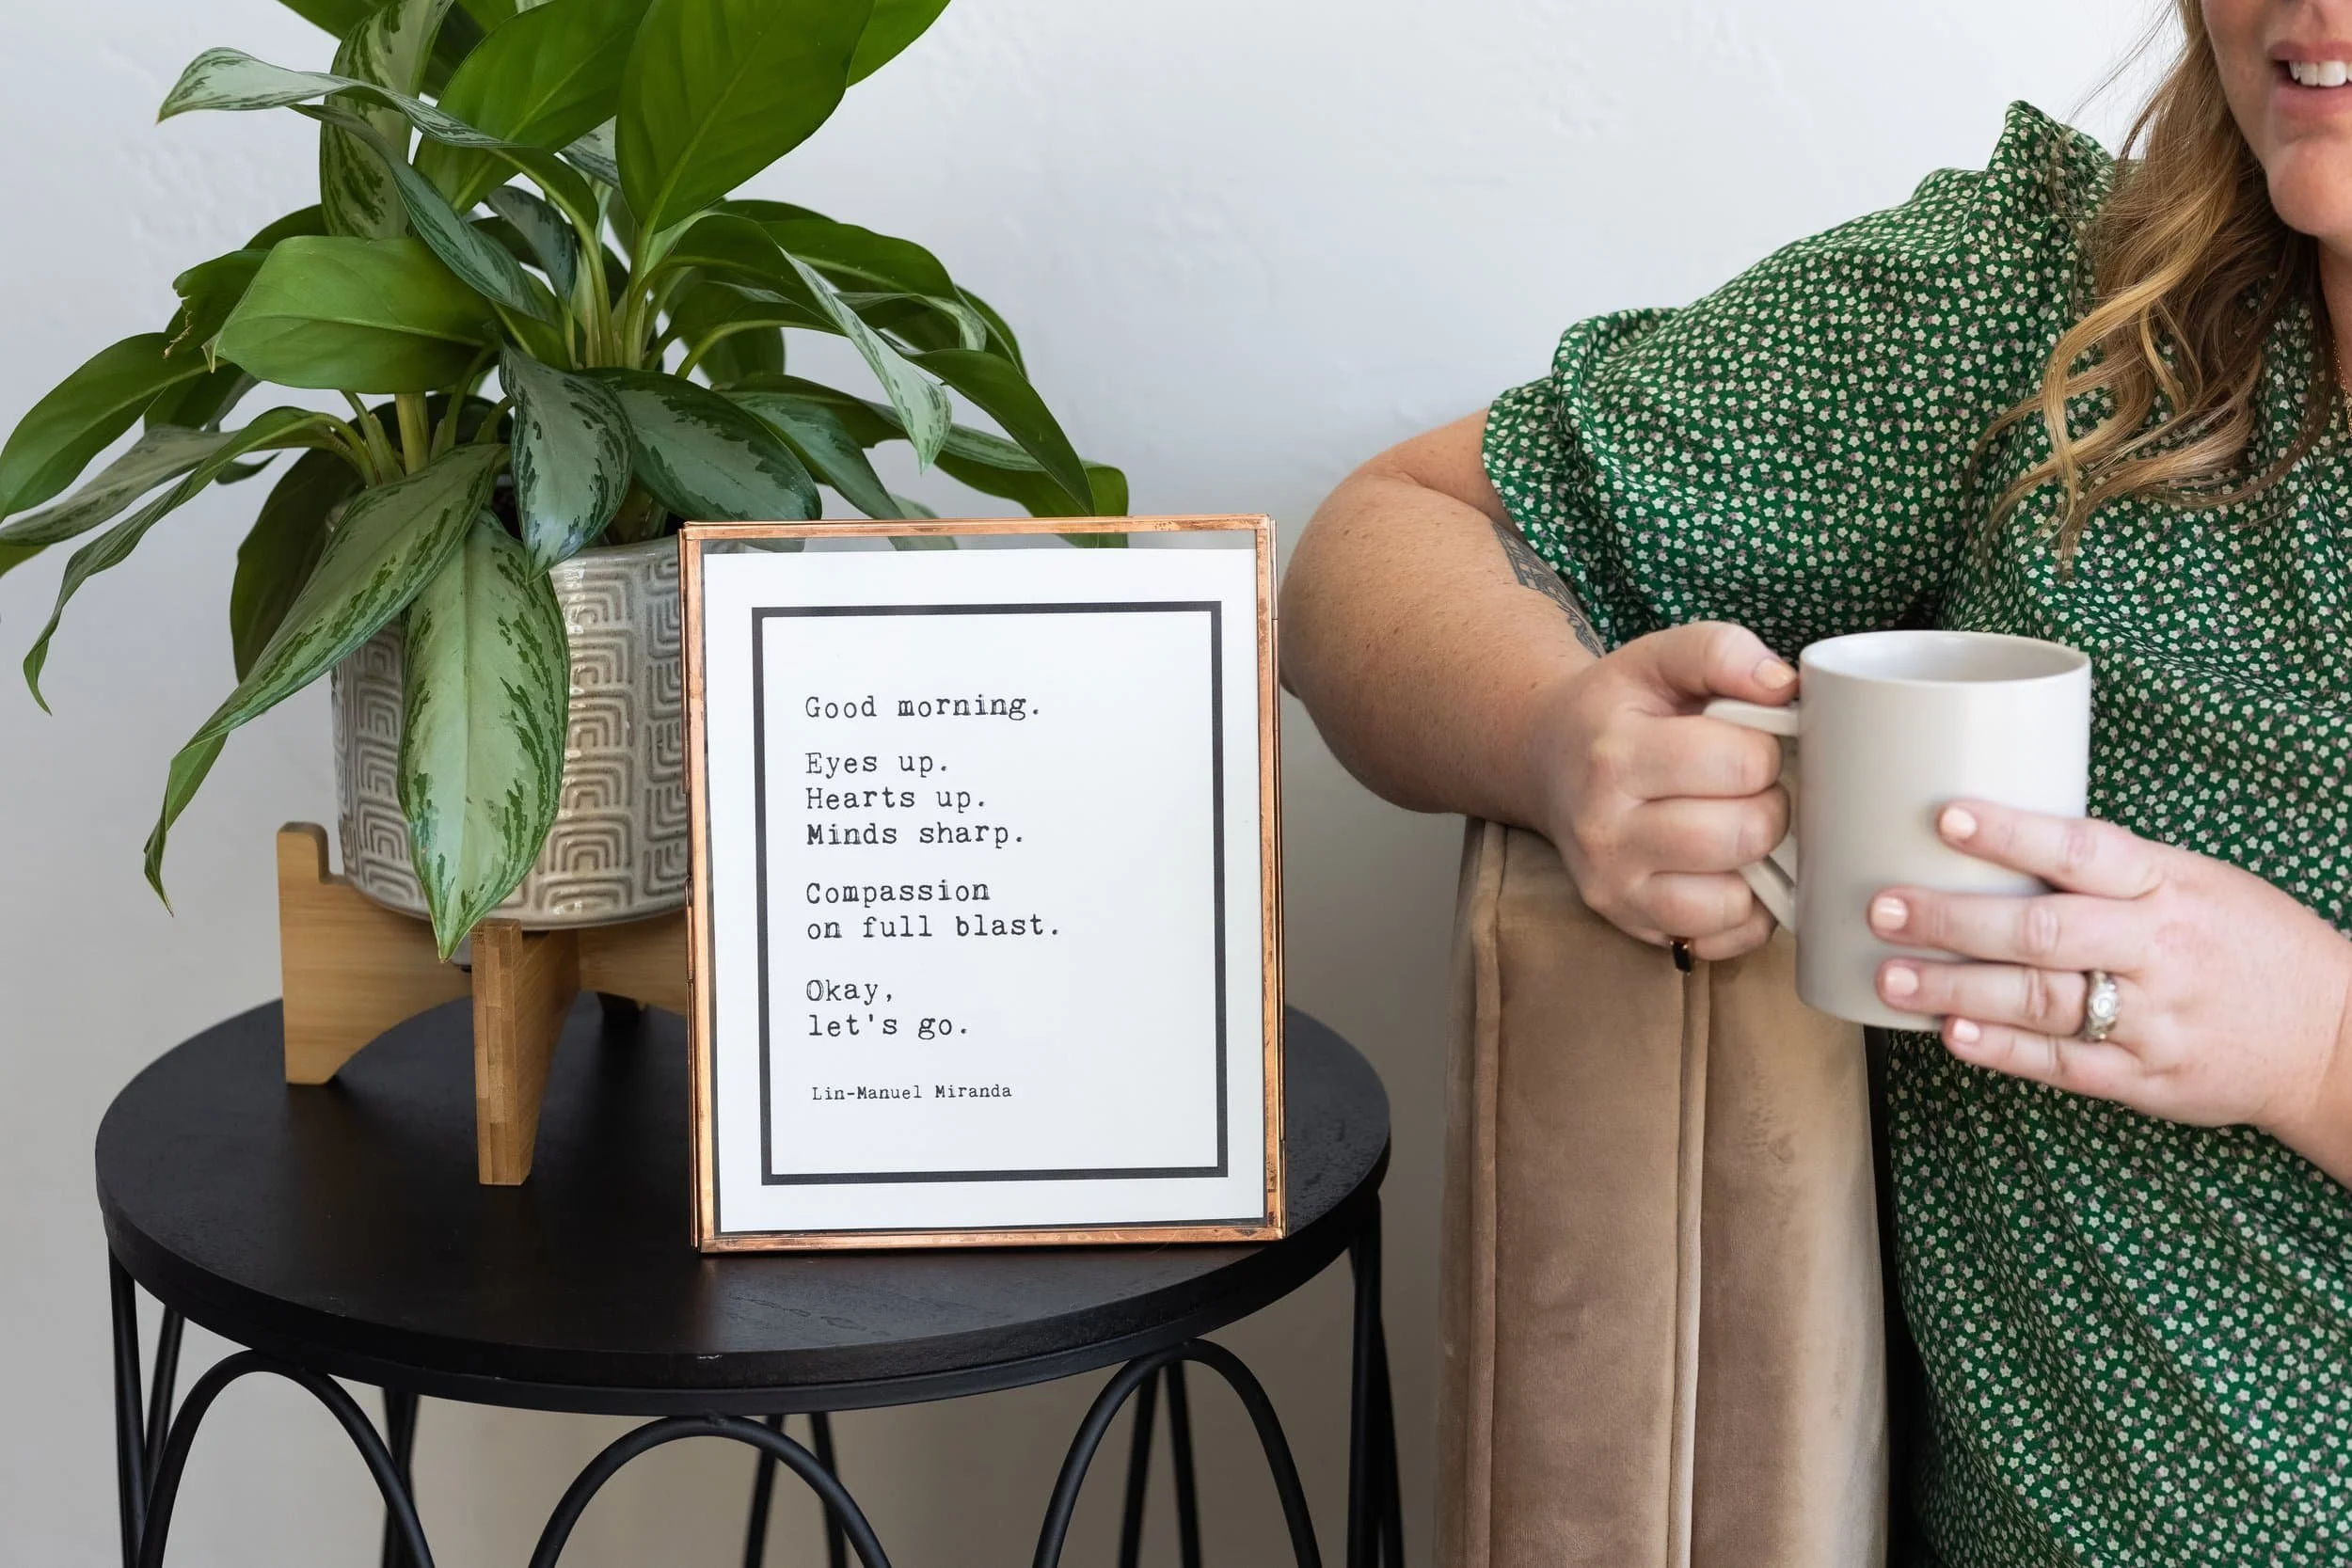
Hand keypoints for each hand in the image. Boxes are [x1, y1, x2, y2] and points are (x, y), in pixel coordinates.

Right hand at [1530, 621, 1795, 960]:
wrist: (1546, 759)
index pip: (1740, 763)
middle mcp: (1604, 829)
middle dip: (1770, 807)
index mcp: (1615, 754)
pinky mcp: (1629, 924)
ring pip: (1732, 898)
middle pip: (1742, 834)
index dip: (1766, 750)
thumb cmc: (1616, 711)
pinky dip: (1743, 913)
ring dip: (1757, 863)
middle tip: (1750, 789)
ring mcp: (1613, 886)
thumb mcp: (1657, 659)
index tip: (1747, 743)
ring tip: (1738, 827)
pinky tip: (1729, 871)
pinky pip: (1719, 940)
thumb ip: (1721, 652)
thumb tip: (1782, 685)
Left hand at [1867, 799, 2351, 1170]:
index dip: (2010, 833)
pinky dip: (2002, 1052)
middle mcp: (2160, 949)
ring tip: (1890, 976)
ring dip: (1955, 990)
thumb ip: (2111, 870)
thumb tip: (1998, 841)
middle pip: (2042, 931)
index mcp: (2171, 885)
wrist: (2333, 1038)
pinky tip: (1950, 1037)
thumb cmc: (2246, 943)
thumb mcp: (2197, 882)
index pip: (2082, 850)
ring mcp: (2152, 1019)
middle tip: (1883, 908)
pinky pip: (2061, 1064)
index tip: (1944, 817)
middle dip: (1953, 920)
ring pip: (2040, 1001)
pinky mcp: (2145, 1079)